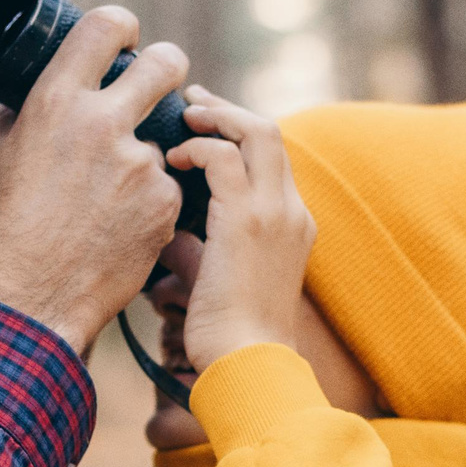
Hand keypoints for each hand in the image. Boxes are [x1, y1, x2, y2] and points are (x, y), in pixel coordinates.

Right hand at [0, 7, 188, 355]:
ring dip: (146, 156)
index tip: (126, 37)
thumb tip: (32, 93)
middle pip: (165, 62)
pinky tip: (122, 225)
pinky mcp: (164, 204)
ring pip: (164, 137)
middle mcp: (102, 123)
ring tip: (110, 195)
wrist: (27, 304)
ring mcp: (140, 165)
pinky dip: (152, 201)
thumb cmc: (1, 234)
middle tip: (157, 85)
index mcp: (55, 101)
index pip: (106, 25)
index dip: (122, 26)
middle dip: (165, 68)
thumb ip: (21, 116)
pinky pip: (167, 185)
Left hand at [160, 87, 313, 371]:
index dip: (239, 135)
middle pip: (269, 133)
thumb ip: (204, 250)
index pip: (272, 160)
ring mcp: (274, 211)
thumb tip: (171, 234)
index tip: (206, 128)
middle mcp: (292, 210)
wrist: (250, 365)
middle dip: (228, 110)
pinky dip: (196, 147)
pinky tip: (173, 160)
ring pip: (254, 131)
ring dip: (215, 116)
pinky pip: (222, 156)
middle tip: (194, 102)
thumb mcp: (220, 282)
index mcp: (294, 225)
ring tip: (184, 117)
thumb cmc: (231, 339)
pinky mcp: (247, 218)